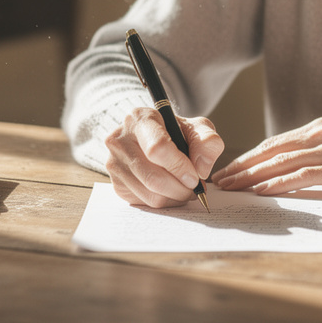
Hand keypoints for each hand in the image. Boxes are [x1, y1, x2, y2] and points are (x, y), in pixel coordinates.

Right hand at [103, 108, 223, 207]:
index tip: (194, 177)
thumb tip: (201, 169)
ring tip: (185, 188)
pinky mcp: (116, 184)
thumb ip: (207, 142)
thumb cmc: (175, 132)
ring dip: (175, 197)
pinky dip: (165, 202)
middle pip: (154, 178)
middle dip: (181, 188)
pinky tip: (171, 190)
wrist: (151, 138)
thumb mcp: (196, 128)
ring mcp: (114, 163)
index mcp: (140, 119)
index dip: (179, 167)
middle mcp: (120, 140)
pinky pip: (145, 203)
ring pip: (151, 195)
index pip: (157, 148)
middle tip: (195, 188)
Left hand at [210, 117, 321, 194]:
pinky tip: (262, 192)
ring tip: (231, 188)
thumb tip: (291, 172)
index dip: (248, 157)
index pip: (274, 143)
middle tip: (218, 182)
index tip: (227, 171)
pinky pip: (303, 175)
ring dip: (252, 176)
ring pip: (281, 162)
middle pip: (271, 150)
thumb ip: (319, 154)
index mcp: (320, 128)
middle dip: (241, 167)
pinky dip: (278, 183)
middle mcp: (321, 133)